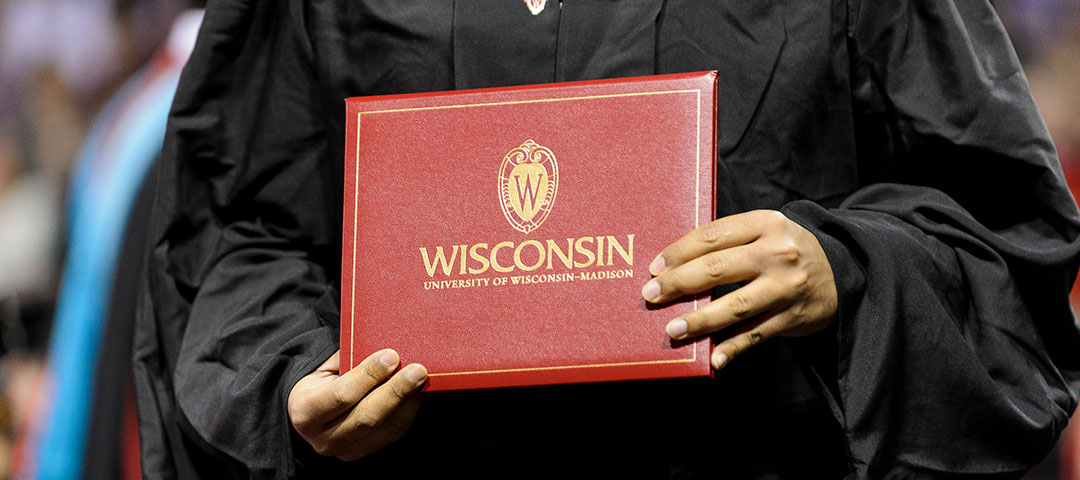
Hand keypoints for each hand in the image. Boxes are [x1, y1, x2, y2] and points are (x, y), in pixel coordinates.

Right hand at [287, 349, 426, 460]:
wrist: (311, 412)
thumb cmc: (320, 381)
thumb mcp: (323, 367)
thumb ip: (347, 358)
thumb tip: (385, 348)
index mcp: (305, 412)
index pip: (341, 395)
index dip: (368, 375)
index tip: (391, 356)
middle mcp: (323, 438)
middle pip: (366, 417)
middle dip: (396, 391)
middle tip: (417, 370)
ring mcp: (345, 450)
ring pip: (384, 428)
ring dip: (408, 402)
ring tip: (422, 379)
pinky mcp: (365, 451)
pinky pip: (394, 433)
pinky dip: (409, 411)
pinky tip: (418, 393)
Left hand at [642, 210, 836, 369]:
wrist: (843, 273)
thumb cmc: (786, 251)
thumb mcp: (766, 232)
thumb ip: (729, 242)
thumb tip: (675, 265)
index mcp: (766, 224)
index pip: (712, 235)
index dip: (679, 252)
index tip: (655, 267)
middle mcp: (778, 253)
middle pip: (717, 269)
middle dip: (678, 284)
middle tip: (651, 295)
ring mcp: (787, 287)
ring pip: (734, 305)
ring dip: (700, 320)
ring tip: (673, 329)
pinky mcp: (794, 316)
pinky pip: (755, 334)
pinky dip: (732, 348)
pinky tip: (712, 359)